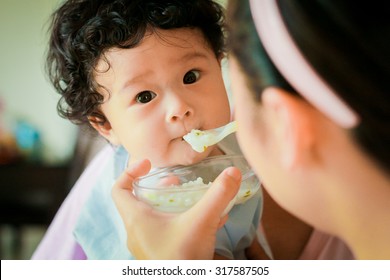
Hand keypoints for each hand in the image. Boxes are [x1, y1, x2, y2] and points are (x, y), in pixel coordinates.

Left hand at [112, 159, 240, 258]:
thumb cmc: (183, 259)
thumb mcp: (202, 222)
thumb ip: (218, 196)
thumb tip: (233, 172)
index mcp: (137, 219)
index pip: (119, 189)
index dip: (130, 171)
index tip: (148, 164)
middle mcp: (138, 232)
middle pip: (140, 201)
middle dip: (161, 188)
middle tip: (177, 183)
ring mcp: (148, 245)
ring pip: (155, 217)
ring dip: (173, 205)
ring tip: (194, 199)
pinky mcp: (160, 255)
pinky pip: (167, 232)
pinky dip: (182, 222)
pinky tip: (208, 222)